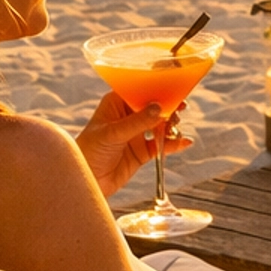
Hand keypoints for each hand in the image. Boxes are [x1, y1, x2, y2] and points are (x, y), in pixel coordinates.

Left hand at [75, 88, 191, 196]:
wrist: (87, 181)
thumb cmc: (89, 151)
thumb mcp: (112, 134)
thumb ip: (136, 122)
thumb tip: (159, 108)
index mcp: (116, 103)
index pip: (140, 90)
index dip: (157, 89)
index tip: (173, 89)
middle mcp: (128, 115)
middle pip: (154, 106)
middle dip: (168, 107)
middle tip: (180, 109)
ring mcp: (137, 134)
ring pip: (161, 124)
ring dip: (171, 125)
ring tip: (175, 129)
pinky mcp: (143, 151)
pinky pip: (163, 144)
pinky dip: (174, 143)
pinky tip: (184, 142)